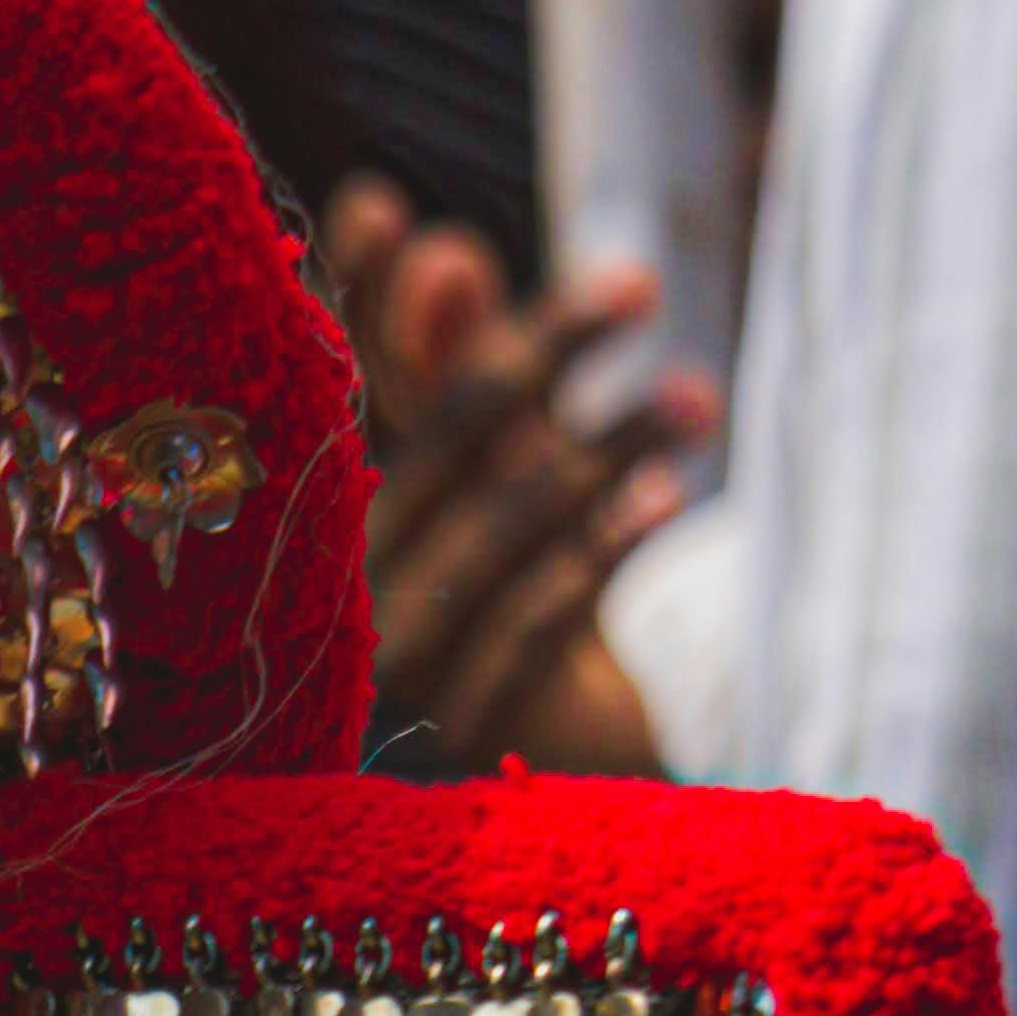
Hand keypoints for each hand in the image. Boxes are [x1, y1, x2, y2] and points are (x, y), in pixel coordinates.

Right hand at [328, 173, 704, 773]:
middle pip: (432, 450)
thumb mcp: (490, 486)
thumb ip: (457, 377)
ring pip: (496, 530)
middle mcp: (326, 599)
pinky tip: (661, 491)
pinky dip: (597, 550)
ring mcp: (386, 673)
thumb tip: (445, 251)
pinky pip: (531, 623)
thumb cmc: (499, 611)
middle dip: (533, 355)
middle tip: (635, 280)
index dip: (352, 307)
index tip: (383, 205)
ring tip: (697, 396)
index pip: (334, 397)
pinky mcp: (458, 738)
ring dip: (604, 449)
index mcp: (319, 528)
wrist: (536, 810)